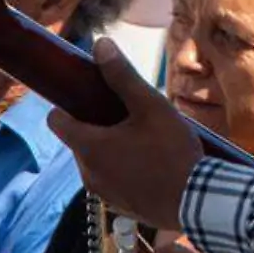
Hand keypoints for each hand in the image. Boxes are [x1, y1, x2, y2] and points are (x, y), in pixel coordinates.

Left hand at [45, 37, 202, 230]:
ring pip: (96, 162)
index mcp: (88, 146)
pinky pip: (111, 182)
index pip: (55, 120)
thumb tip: (100, 44)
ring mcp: (102, 194)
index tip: (89, 97)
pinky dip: (122, 171)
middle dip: (97, 127)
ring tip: (144, 142)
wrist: (198, 204)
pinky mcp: (118, 208)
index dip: (68, 105)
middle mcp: (87, 173)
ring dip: (110, 150)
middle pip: (79, 140)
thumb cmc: (173, 151)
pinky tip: (151, 167)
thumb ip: (122, 76)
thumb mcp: (151, 106)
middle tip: (130, 118)